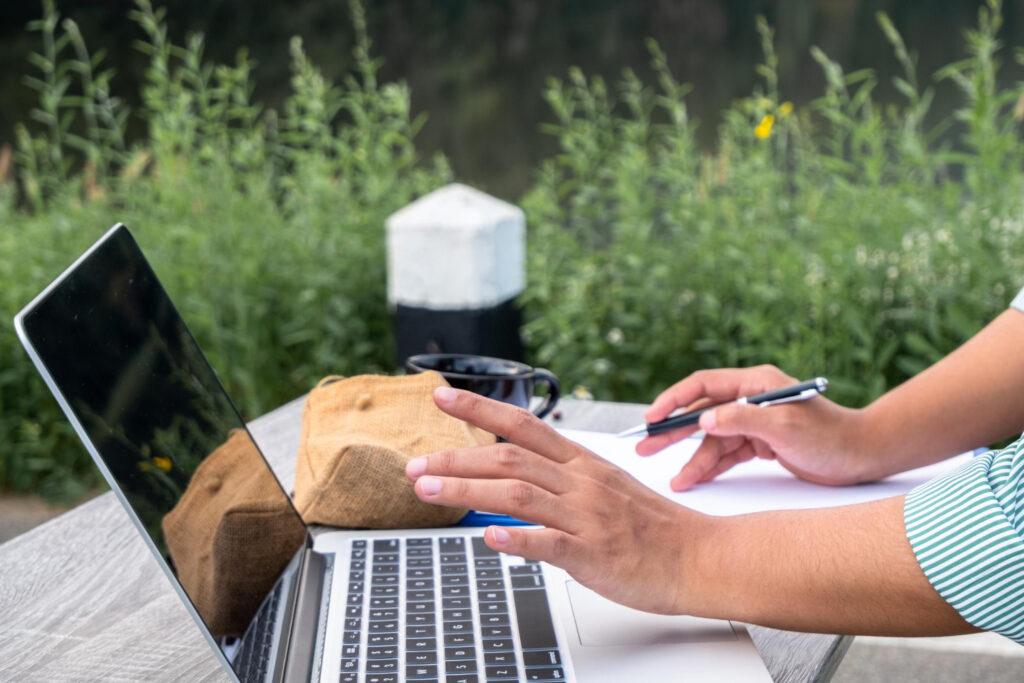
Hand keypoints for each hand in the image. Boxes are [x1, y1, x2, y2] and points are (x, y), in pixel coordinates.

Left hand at [406, 386, 704, 614]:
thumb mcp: (605, 488)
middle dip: (456, 457)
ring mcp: (586, 517)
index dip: (479, 408)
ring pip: (517, 494)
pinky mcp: (593, 554)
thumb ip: (559, 482)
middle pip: (509, 457)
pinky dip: (515, 539)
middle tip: (414, 465)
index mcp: (582, 462)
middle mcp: (580, 483)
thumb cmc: (652, 526)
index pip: (523, 425)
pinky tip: (488, 539)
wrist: (699, 556)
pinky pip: (549, 544)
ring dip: (467, 490)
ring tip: (428, 490)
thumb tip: (511, 483)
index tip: (441, 397)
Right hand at [636, 365, 872, 488]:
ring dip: (693, 459)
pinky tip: (693, 479)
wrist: (862, 456)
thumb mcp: (785, 426)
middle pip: (701, 413)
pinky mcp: (760, 444)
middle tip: (644, 447)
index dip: (674, 400)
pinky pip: (727, 454)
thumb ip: (742, 420)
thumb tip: (702, 419)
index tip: (652, 418)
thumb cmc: (830, 436)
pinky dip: (711, 467)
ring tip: (674, 480)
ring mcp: (754, 422)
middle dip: (673, 431)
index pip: (703, 385)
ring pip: (712, 440)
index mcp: (755, 383)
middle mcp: (751, 398)